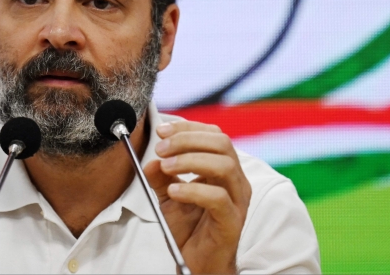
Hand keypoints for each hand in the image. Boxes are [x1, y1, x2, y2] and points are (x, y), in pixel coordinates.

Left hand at [144, 120, 251, 274]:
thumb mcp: (167, 196)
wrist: (198, 264)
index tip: (162, 131)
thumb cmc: (189, 228)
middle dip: (188, 140)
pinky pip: (219, 198)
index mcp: (225, 169)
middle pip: (222, 143)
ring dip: (190, 160)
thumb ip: (160, 176)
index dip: (188, 128)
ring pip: (224, 165)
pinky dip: (193, 190)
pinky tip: (174, 192)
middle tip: (162, 149)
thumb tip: (152, 159)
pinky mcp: (233, 221)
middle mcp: (236, 181)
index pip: (214, 135)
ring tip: (166, 167)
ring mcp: (237, 200)